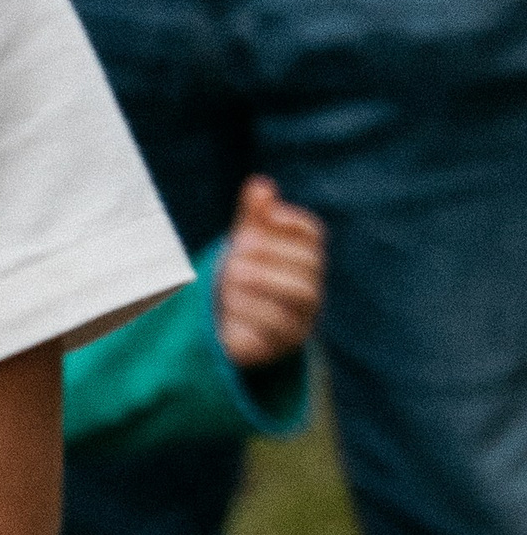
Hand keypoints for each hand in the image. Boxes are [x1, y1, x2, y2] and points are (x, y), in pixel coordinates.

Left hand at [215, 177, 325, 373]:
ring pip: (300, 298)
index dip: (292, 223)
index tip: (265, 216)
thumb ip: (252, 218)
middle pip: (309, 268)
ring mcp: (299, 321)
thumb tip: (259, 185)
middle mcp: (310, 291)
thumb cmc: (239, 278)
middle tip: (238, 251)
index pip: (312, 235)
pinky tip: (230, 305)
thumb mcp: (242, 245)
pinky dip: (254, 314)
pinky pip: (278, 332)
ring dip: (265, 282)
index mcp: (304, 260)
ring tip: (231, 277)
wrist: (222, 329)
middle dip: (273, 256)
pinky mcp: (279, 349)